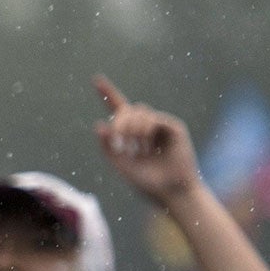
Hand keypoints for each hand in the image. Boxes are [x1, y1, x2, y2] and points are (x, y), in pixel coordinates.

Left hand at [94, 77, 200, 205]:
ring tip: (134, 146)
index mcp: (131, 134)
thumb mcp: (120, 165)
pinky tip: (145, 143)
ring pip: (140, 110)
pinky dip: (145, 128)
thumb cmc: (145, 182)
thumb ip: (108, 147)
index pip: (119, 108)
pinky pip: (154, 118)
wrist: (169, 191)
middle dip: (120, 122)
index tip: (96, 79)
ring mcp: (160, 125)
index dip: (108, 94)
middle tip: (119, 139)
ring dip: (131, 126)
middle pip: (127, 109)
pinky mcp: (173, 127)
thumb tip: (99, 125)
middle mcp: (146, 126)